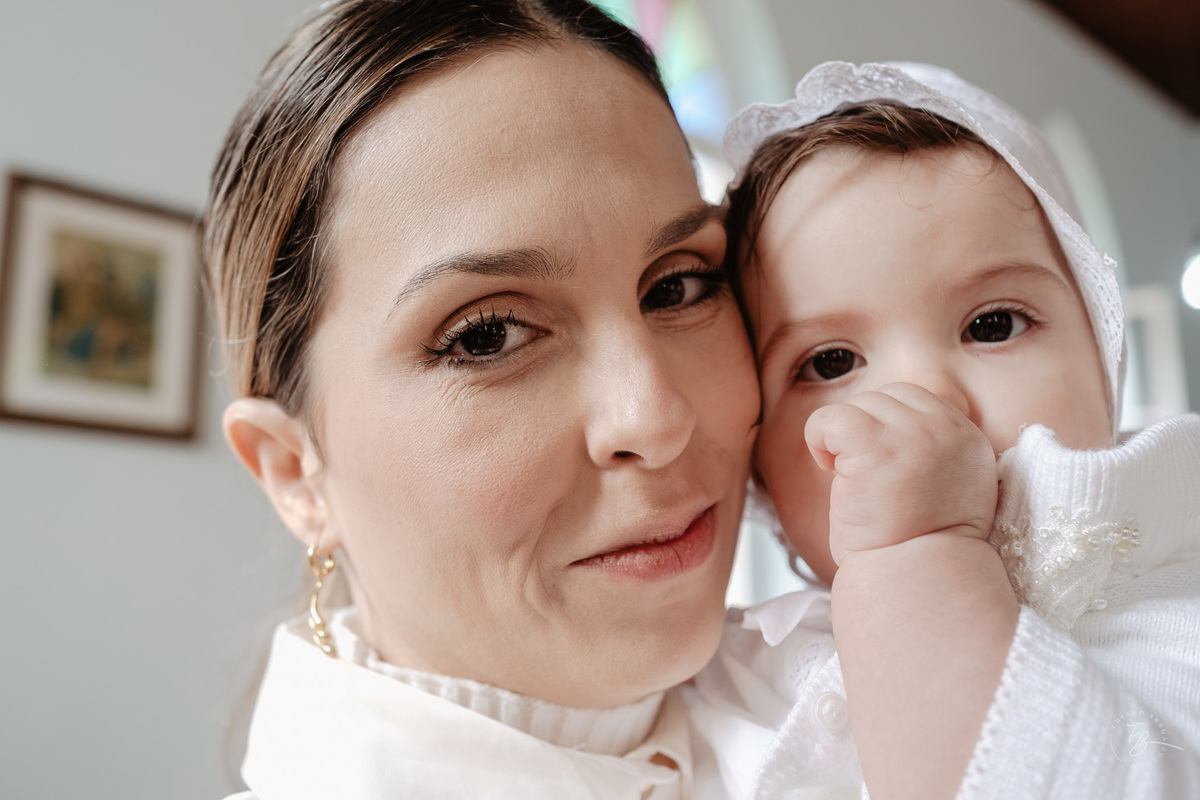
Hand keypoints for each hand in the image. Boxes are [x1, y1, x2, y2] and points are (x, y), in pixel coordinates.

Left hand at [804, 382, 997, 565]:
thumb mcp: (942, 490)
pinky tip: (831, 472)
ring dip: (845, 441)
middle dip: (867, 432)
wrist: (917, 585)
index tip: (885, 473)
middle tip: (866, 481)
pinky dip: (819, 439)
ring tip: (855, 484)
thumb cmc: (918, 552)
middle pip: (888, 397)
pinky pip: (830, 417)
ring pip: (860, 405)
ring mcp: (913, 434)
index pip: (918, 402)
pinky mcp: (875, 445)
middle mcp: (949, 430)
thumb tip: (887, 430)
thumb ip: (928, 452)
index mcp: (969, 441)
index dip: (890, 431)